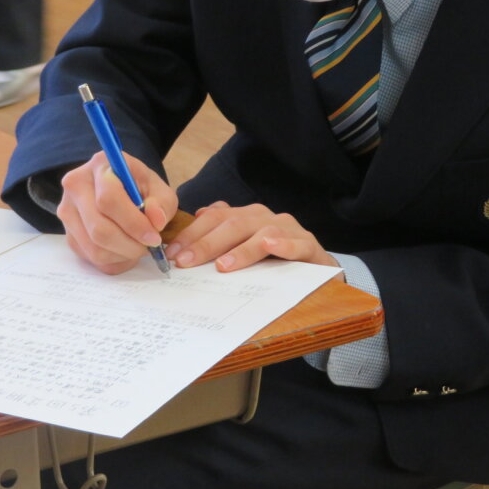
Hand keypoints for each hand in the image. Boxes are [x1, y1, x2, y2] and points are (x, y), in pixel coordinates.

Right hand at [57, 151, 177, 274]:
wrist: (120, 190)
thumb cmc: (140, 188)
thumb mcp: (158, 189)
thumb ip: (162, 202)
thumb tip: (156, 220)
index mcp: (99, 165)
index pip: (108, 200)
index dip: (134, 223)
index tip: (154, 237)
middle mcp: (76, 186)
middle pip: (99, 229)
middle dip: (129, 245)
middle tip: (149, 247)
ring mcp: (67, 211)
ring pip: (94, 248)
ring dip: (123, 255)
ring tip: (138, 247)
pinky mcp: (68, 233)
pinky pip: (91, 257)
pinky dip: (114, 261)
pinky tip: (125, 249)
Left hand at [165, 201, 338, 271]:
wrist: (315, 271)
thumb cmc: (272, 261)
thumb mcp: (241, 248)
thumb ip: (220, 236)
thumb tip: (195, 219)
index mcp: (245, 216)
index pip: (214, 219)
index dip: (191, 234)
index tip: (172, 254)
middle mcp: (264, 218)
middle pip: (232, 225)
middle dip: (206, 244)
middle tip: (186, 262)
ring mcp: (288, 229)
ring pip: (261, 233)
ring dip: (241, 249)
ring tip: (223, 265)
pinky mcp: (309, 245)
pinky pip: (297, 243)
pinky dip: (284, 244)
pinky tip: (272, 246)